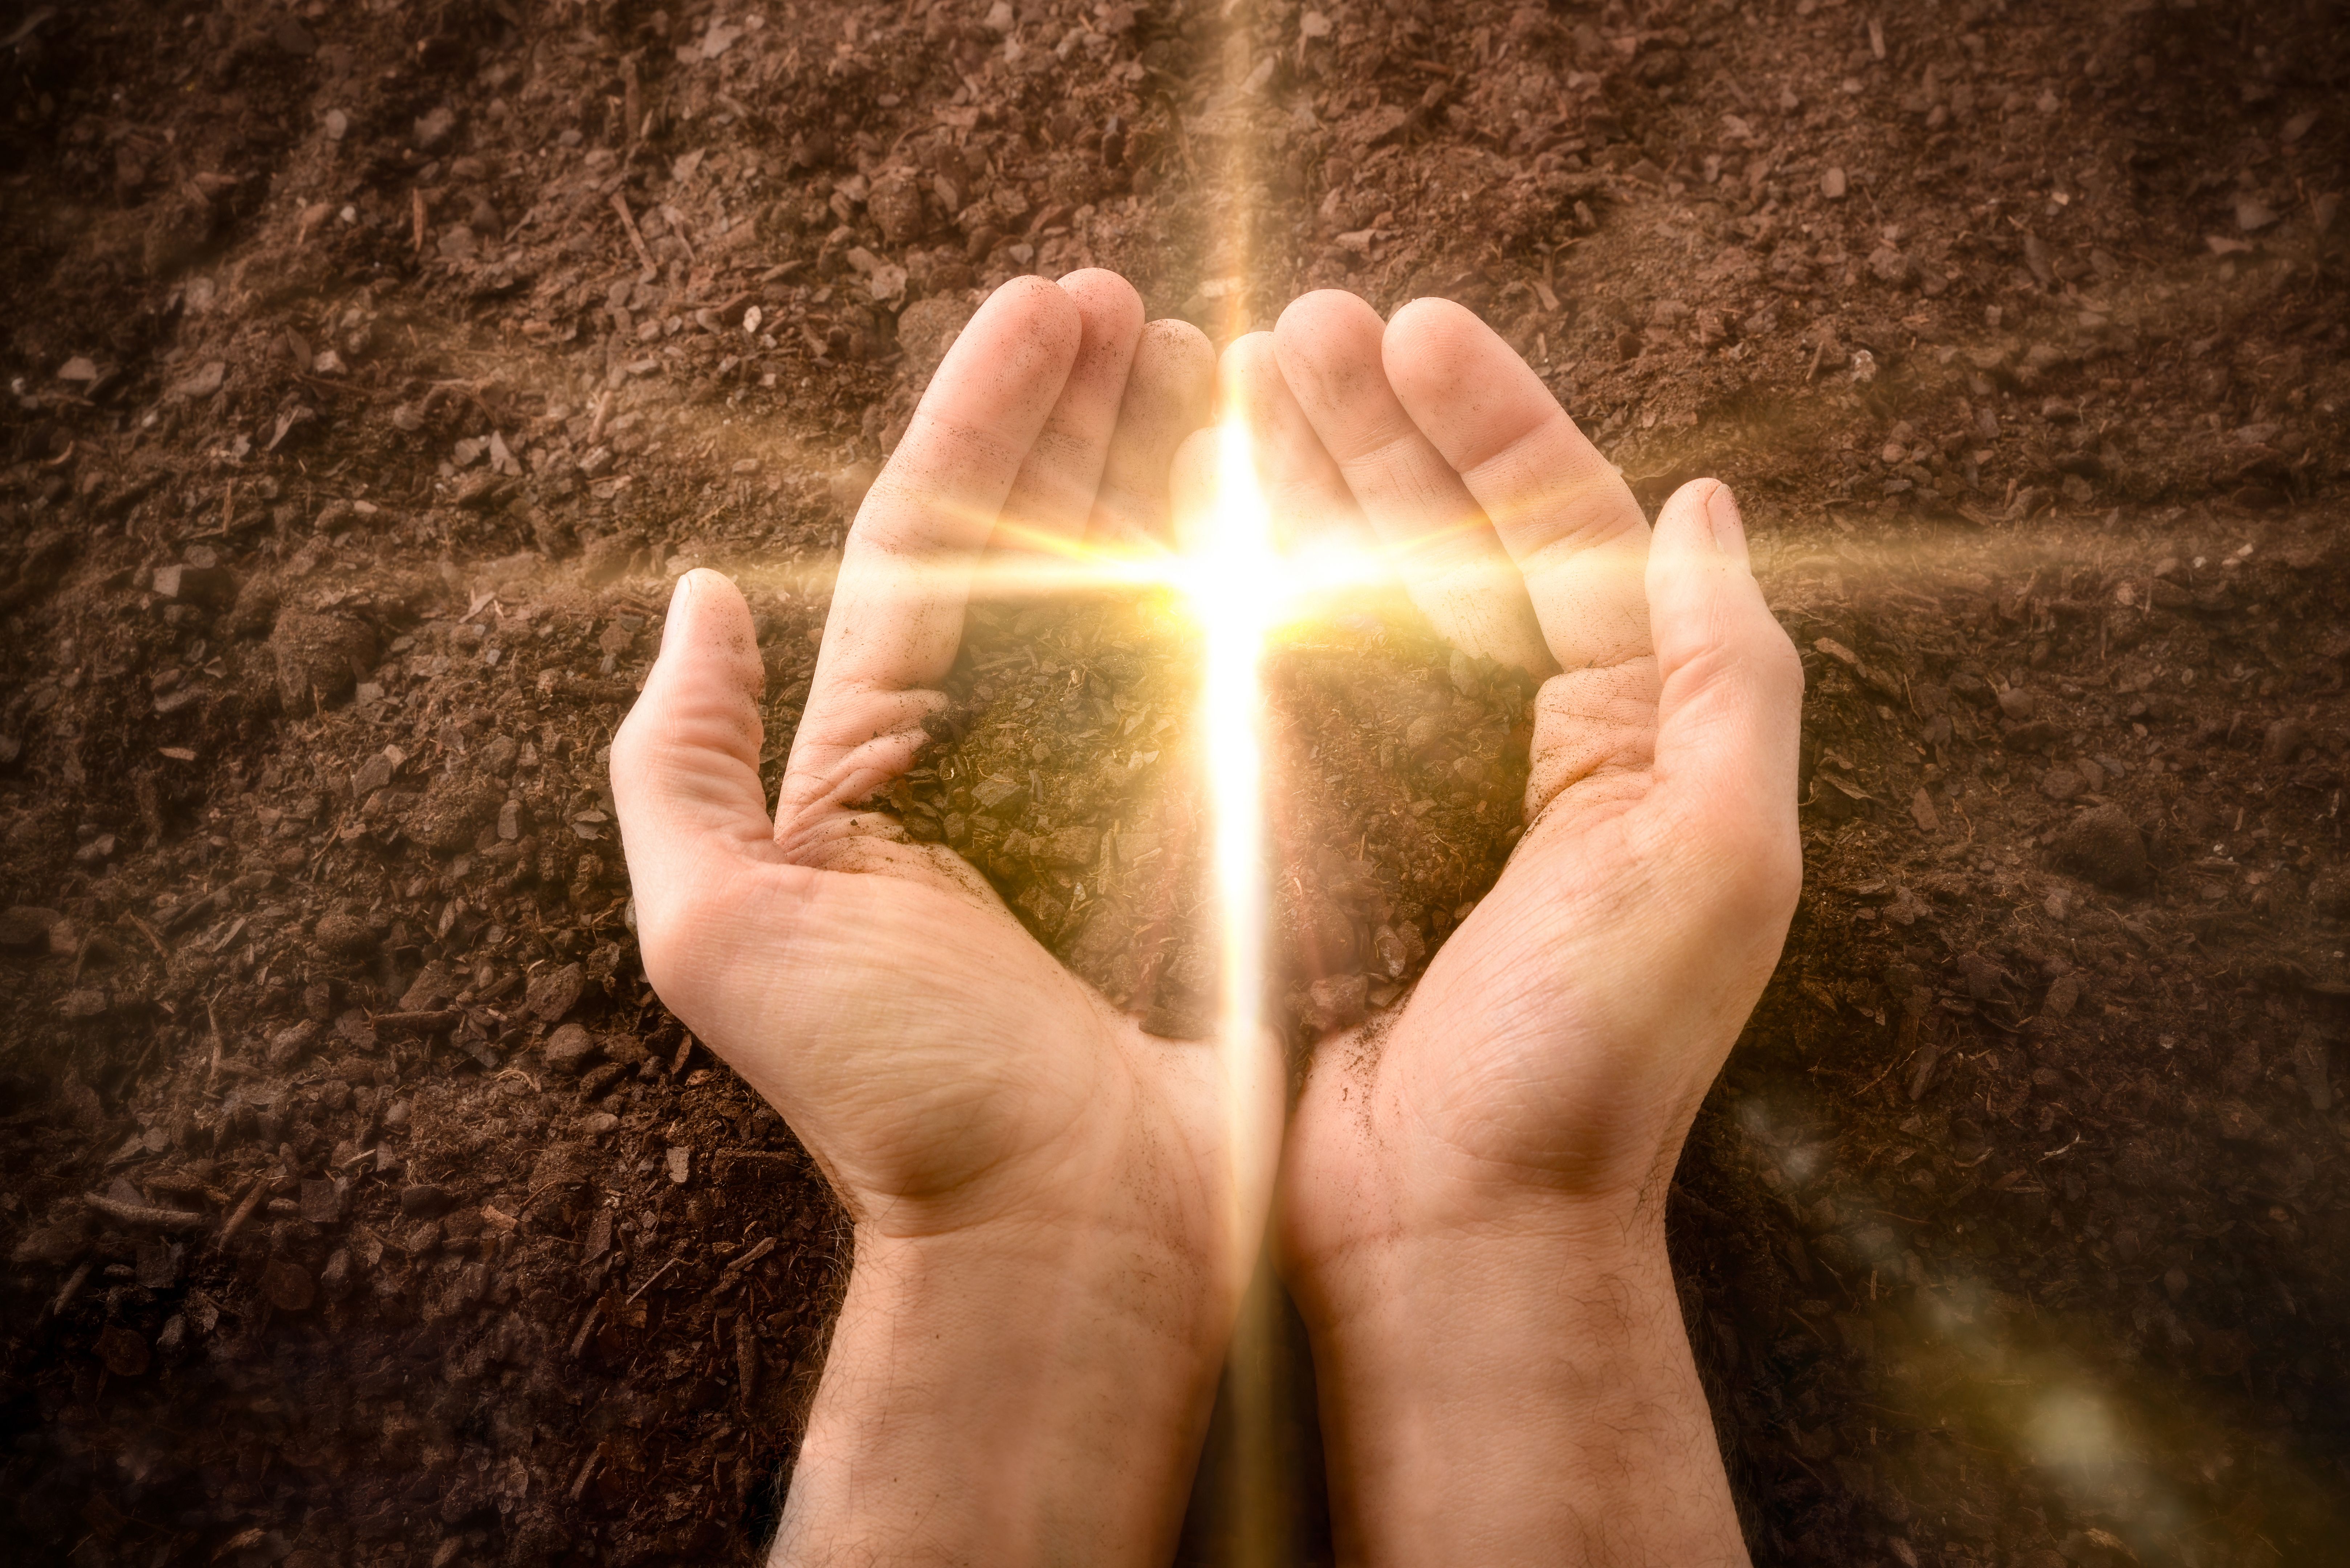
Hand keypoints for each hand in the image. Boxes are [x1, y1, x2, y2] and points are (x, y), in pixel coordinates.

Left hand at [612, 272, 1278, 1563]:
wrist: (1056, 1240)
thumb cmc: (895, 1102)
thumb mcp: (723, 931)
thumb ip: (680, 767)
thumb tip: (692, 604)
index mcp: (881, 760)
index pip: (933, 542)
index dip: (989, 413)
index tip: (1056, 303)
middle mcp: (996, 759)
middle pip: (1041, 544)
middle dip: (1085, 413)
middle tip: (1142, 302)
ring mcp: (1114, 793)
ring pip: (1140, 594)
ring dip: (1170, 468)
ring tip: (1215, 359)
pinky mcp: (1212, 840)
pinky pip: (1231, 685)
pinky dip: (1249, 584)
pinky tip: (1282, 498)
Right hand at [1242, 292, 1803, 1563]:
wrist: (1458, 1234)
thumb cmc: (1595, 1067)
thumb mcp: (1714, 863)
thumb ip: (1728, 678)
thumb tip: (1708, 506)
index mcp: (1624, 732)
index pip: (1561, 529)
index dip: (1495, 418)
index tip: (1417, 327)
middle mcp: (1518, 743)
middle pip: (1444, 541)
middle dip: (1377, 427)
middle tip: (1296, 330)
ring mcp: (1405, 789)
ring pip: (1347, 598)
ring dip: (1299, 488)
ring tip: (1233, 386)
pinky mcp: (1310, 841)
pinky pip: (1273, 692)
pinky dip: (1238, 605)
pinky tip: (1194, 526)